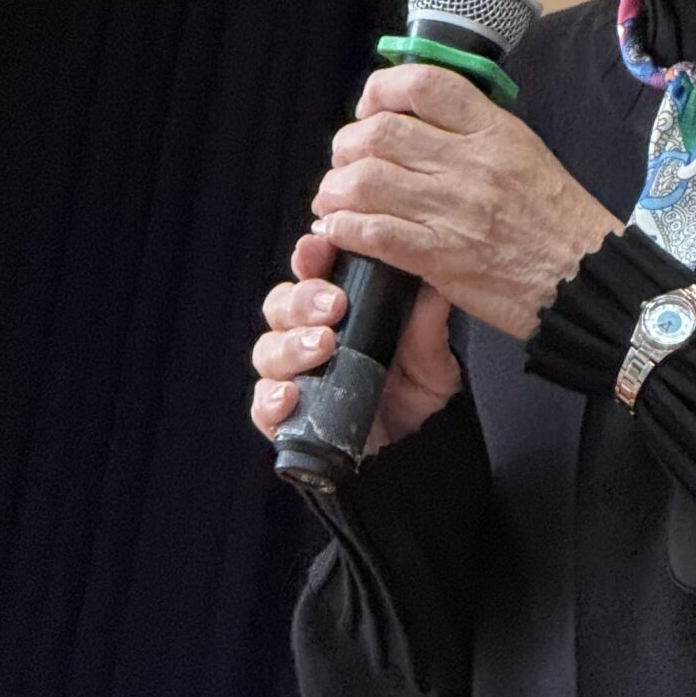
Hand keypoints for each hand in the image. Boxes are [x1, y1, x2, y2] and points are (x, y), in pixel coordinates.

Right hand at [251, 228, 459, 452]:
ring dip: (290, 345)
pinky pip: (262, 405)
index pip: (312, 272)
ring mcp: (292, 376)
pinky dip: (271, 399)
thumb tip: (433, 280)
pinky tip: (290, 395)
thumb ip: (427, 321)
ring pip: (268, 350)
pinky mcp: (286, 418)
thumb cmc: (418, 388)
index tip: (318, 248)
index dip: (309, 257)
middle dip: (302, 300)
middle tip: (333, 305)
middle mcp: (307, 336)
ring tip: (322, 346)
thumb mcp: (432, 354)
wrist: (417, 448)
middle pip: (282, 305)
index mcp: (337, 309)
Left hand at [307, 62, 623, 342]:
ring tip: (333, 200)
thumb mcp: (525, 154)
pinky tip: (340, 230)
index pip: (424, 85)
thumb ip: (474, 135)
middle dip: (347, 146)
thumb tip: (418, 124)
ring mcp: (455, 210)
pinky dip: (345, 228)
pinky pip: (374, 233)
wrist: (586, 278)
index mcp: (494, 131)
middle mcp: (471, 164)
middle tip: (345, 163)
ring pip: (366, 181)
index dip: (381, 90)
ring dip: (335, 190)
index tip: (370, 109)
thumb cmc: (560, 221)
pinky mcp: (443, 257)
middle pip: (380, 133)